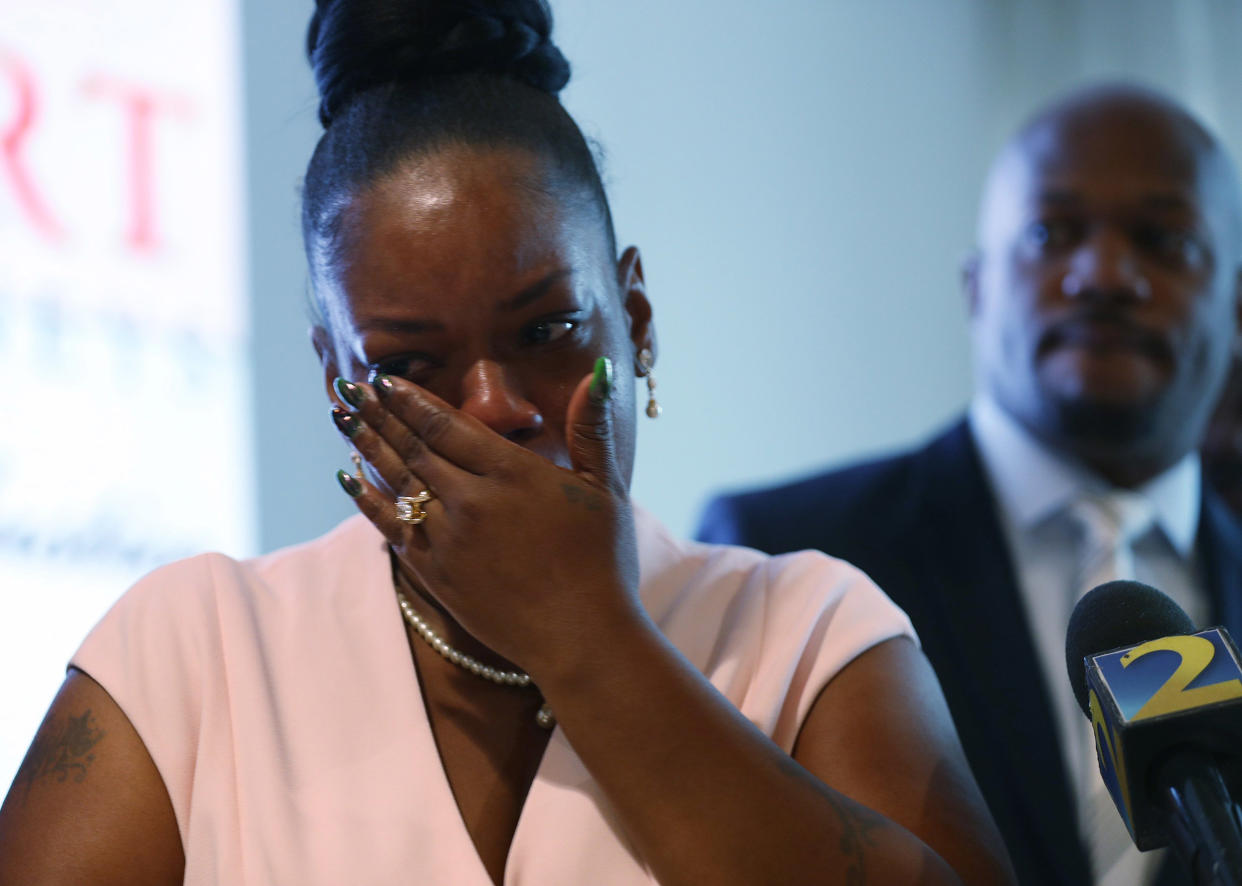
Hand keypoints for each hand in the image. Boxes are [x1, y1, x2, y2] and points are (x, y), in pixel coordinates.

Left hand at [330, 357, 640, 676]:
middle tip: (351, 389)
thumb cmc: (602, 562)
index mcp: (513, 474)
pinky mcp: (436, 575)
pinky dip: (369, 500)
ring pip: (398, 483)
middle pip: (414, 448)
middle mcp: (472, 502)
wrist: (580, 638)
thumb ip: (592, 429)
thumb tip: (600, 372)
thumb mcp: (606, 489)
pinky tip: (350, 478)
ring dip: (368, 448)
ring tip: (344, 419)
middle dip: (380, 415)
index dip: (413, 400)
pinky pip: (392, 528)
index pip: (448, 425)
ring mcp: (449, 540)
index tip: (386, 380)